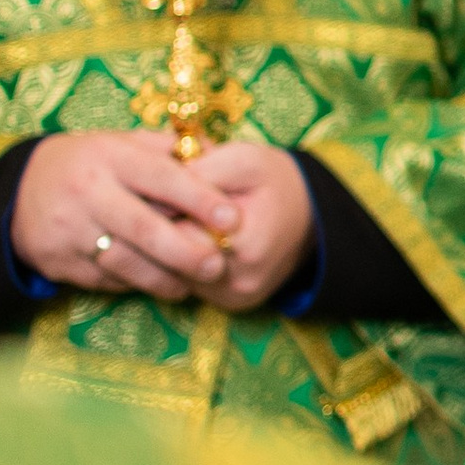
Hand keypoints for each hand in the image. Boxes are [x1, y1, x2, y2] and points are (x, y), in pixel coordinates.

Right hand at [9, 130, 312, 309]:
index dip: (199, 199)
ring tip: (193, 282)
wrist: (22, 190)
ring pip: (125, 262)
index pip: (161, 178)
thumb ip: (168, 150)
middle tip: (219, 266)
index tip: (232, 218)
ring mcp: (70, 230)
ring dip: (164, 278)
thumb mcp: (122, 142)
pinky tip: (157, 283)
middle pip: (143, 228)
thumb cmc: (92, 163)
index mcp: (110, 156)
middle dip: (186, 252)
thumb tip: (219, 154)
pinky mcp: (59, 261)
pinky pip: (106, 279)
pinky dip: (135, 283)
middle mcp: (87, 192)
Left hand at [169, 139, 318, 308]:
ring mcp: (235, 297)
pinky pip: (192, 284)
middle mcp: (240, 281)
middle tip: (168, 205)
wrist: (312, 215)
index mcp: (244, 245)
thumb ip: (199, 174)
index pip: (175, 232)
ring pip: (178, 275)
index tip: (159, 190)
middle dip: (164, 231)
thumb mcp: (241, 160)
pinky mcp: (232, 304)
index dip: (161, 208)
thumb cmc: (272, 181)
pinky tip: (195, 240)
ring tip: (183, 221)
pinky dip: (186, 263)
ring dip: (173, 249)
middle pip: (173, 260)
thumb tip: (152, 197)